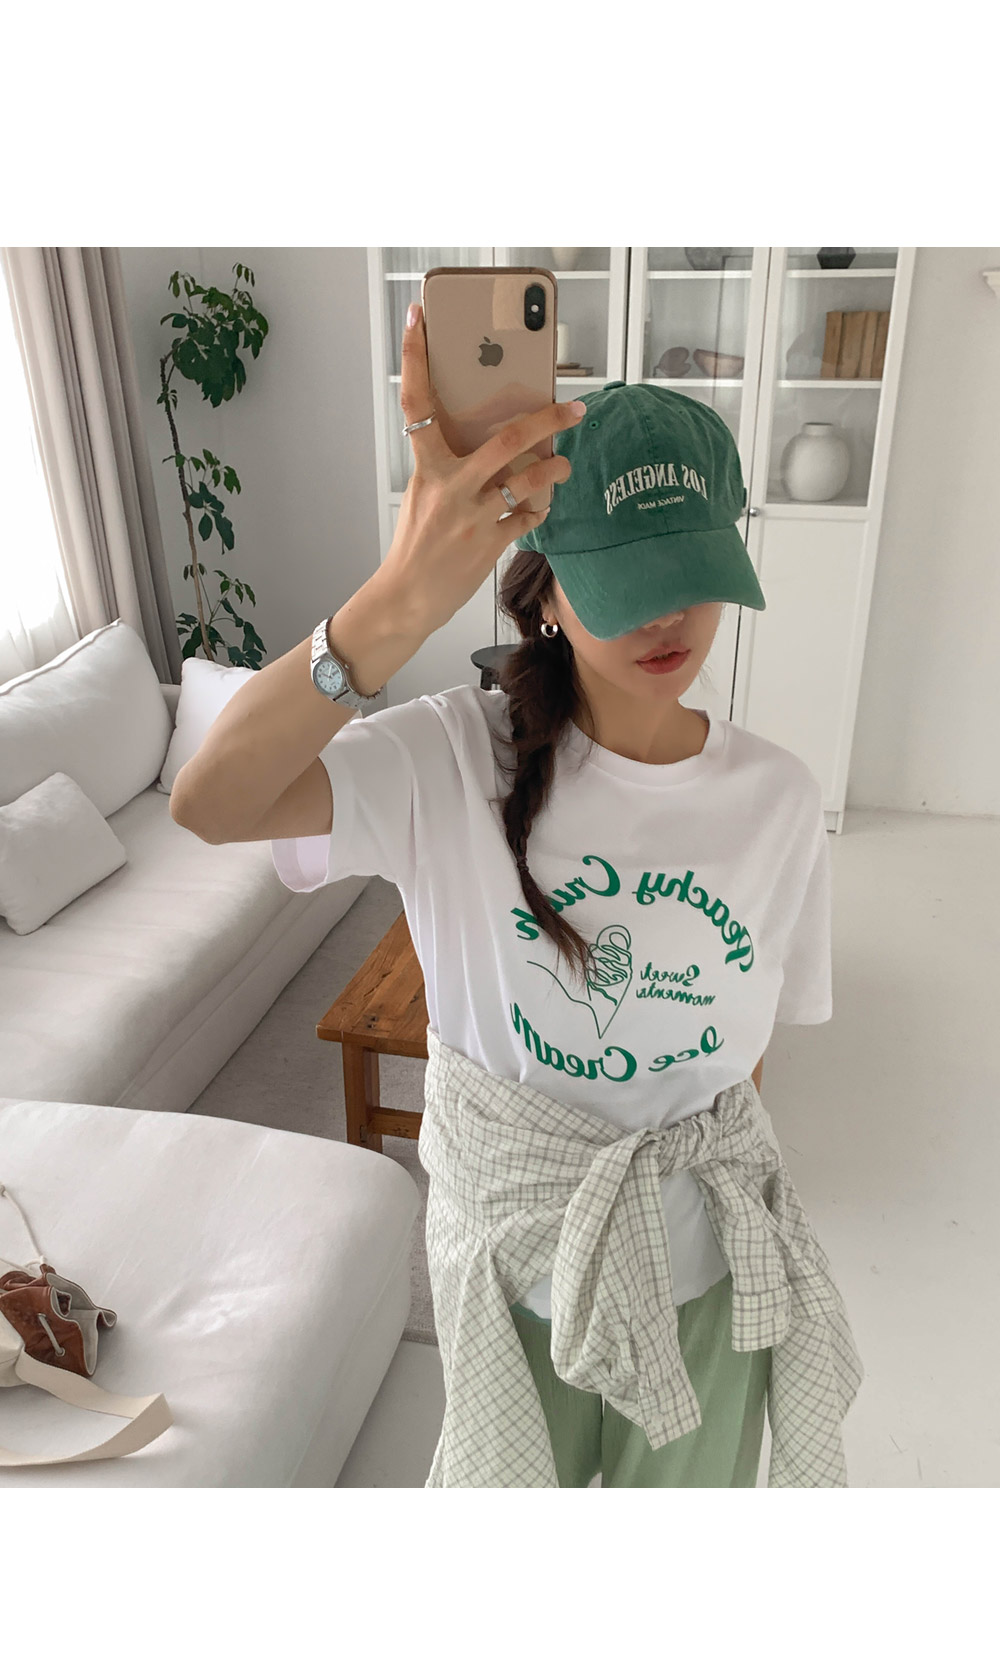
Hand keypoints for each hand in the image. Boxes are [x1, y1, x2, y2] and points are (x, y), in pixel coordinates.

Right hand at [380, 302, 585, 640]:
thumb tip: (493, 439)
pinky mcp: (490, 546)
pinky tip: (543, 503)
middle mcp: (451, 488)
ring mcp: (473, 518)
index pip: (417, 403)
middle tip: (575, 408)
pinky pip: (527, 518)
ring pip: (528, 481)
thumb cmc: (416, 542)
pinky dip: (539, 508)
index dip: (416, 357)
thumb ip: (450, 464)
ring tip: (565, 464)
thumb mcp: (424, 494)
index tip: (417, 319)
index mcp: (427, 468)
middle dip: (547, 420)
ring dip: (555, 470)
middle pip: (506, 440)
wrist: (408, 596)